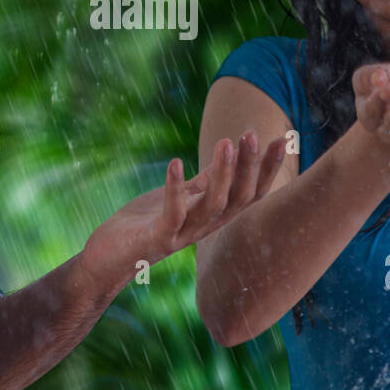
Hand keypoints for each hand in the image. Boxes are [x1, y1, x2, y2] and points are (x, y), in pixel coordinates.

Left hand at [80, 131, 287, 288]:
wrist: (108, 256)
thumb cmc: (144, 223)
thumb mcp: (181, 196)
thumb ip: (205, 182)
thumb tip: (230, 155)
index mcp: (213, 216)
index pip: (250, 193)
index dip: (267, 169)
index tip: (281, 140)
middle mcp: (205, 227)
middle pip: (238, 199)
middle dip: (248, 167)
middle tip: (252, 133)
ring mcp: (182, 235)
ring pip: (212, 206)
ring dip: (221, 174)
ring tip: (225, 143)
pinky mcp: (157, 238)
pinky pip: (172, 214)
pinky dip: (174, 189)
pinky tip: (176, 163)